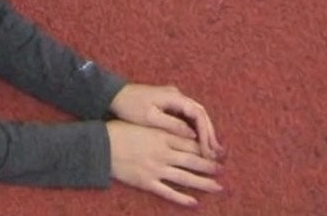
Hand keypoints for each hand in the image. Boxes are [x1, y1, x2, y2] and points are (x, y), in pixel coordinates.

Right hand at [107, 120, 222, 207]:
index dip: (204, 148)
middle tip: (223, 170)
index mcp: (162, 136)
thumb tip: (181, 129)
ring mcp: (156, 169)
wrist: (103, 145)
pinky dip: (182, 198)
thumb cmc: (121, 130)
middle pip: (192, 160)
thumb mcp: (144, 124)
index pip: (189, 142)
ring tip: (218, 187)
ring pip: (185, 178)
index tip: (215, 152)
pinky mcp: (148, 182)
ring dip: (203, 183)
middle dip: (209, 166)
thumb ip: (163, 127)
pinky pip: (169, 192)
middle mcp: (163, 153)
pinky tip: (194, 202)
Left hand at [110, 82, 222, 160]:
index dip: (206, 133)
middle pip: (200, 114)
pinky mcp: (169, 105)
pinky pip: (188, 117)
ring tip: (212, 151)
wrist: (114, 95)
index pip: (198, 114)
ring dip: (205, 132)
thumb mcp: (150, 118)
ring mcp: (173, 99)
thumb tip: (192, 135)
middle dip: (210, 134)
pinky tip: (198, 143)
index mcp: (173, 97)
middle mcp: (177, 95)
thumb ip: (171, 125)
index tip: (208, 150)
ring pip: (196, 115)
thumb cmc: (130, 106)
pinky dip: (195, 129)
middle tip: (217, 153)